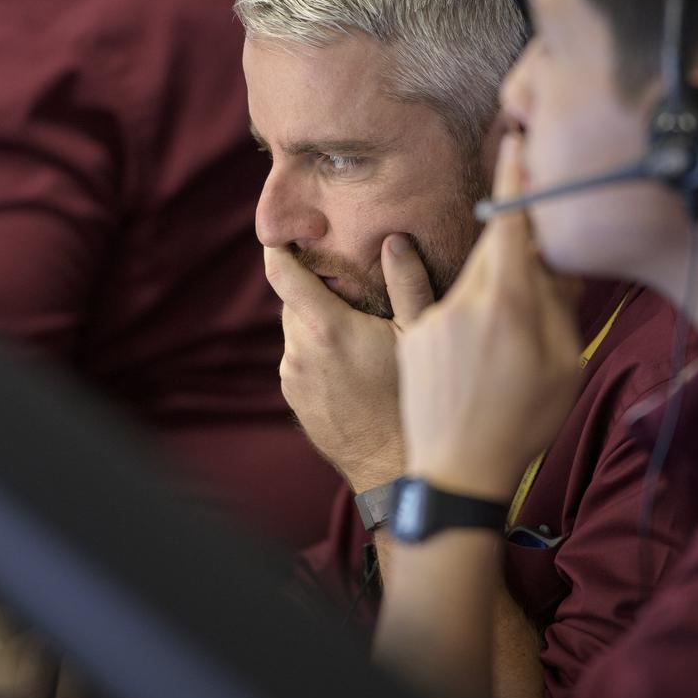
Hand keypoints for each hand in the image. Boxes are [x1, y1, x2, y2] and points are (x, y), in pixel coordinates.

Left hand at [263, 235, 433, 491]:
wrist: (389, 466)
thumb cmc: (410, 398)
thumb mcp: (419, 337)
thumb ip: (407, 284)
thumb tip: (395, 240)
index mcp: (326, 328)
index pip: (283, 274)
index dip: (278, 248)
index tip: (283, 232)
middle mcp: (299, 350)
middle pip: (294, 301)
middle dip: (316, 291)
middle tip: (351, 290)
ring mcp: (291, 375)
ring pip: (296, 331)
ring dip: (317, 324)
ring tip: (357, 333)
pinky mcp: (292, 396)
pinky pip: (298, 358)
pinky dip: (316, 352)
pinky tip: (350, 365)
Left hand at [396, 133, 582, 501]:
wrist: (458, 472)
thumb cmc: (522, 424)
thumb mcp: (563, 365)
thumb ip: (558, 306)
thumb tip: (555, 260)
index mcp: (508, 305)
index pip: (511, 226)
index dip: (515, 181)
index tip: (516, 142)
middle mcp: (465, 304)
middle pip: (490, 252)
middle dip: (511, 245)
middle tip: (533, 253)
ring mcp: (433, 321)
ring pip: (465, 282)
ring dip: (488, 290)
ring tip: (505, 331)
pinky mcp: (410, 339)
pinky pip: (435, 308)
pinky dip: (454, 313)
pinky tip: (457, 329)